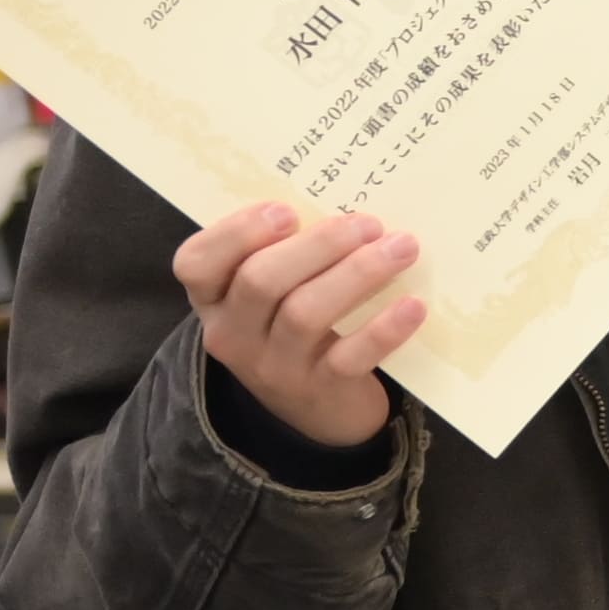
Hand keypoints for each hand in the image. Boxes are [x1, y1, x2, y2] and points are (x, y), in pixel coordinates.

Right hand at [175, 195, 420, 453]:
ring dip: (358, 274)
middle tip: (368, 223)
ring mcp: (273, 366)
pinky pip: (349, 357)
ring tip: (402, 247)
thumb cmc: (298, 327)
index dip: (235, 233)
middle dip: (317, 245)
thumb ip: (287, 251)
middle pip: (259, 281)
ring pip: (305, 314)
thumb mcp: (276, 292)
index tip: (286, 211)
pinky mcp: (319, 391)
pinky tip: (413, 305)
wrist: (321, 410)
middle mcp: (232, 334)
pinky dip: (383, 329)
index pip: (195, 263)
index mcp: (213, 298)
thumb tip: (345, 199)